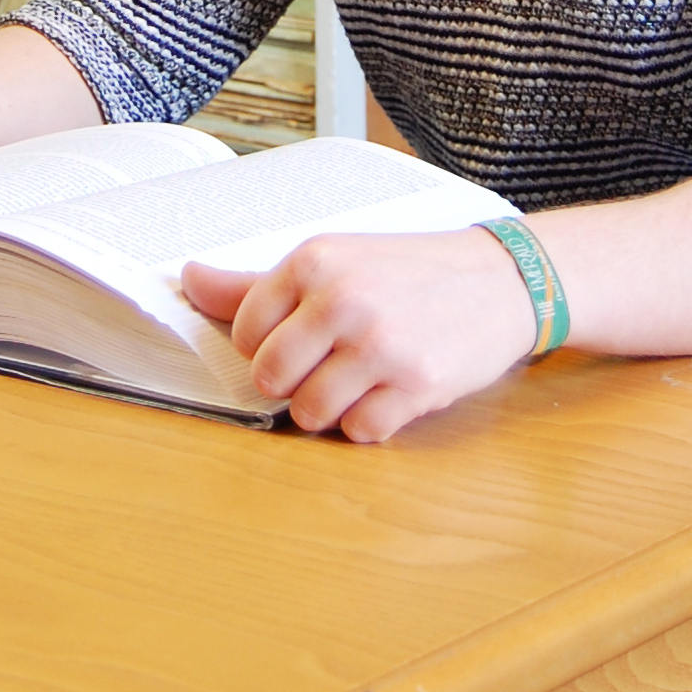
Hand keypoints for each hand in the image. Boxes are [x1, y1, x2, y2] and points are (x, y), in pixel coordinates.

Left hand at [181, 227, 539, 442]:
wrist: (502, 279)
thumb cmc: (409, 272)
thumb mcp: (335, 259)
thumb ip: (256, 282)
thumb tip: (189, 280)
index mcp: (314, 261)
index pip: (243, 334)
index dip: (267, 346)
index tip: (301, 337)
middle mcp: (342, 300)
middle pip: (270, 378)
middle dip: (293, 383)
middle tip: (329, 363)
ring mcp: (380, 345)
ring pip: (309, 412)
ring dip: (330, 407)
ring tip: (361, 378)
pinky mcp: (416, 385)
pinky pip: (359, 432)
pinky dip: (370, 423)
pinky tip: (390, 392)